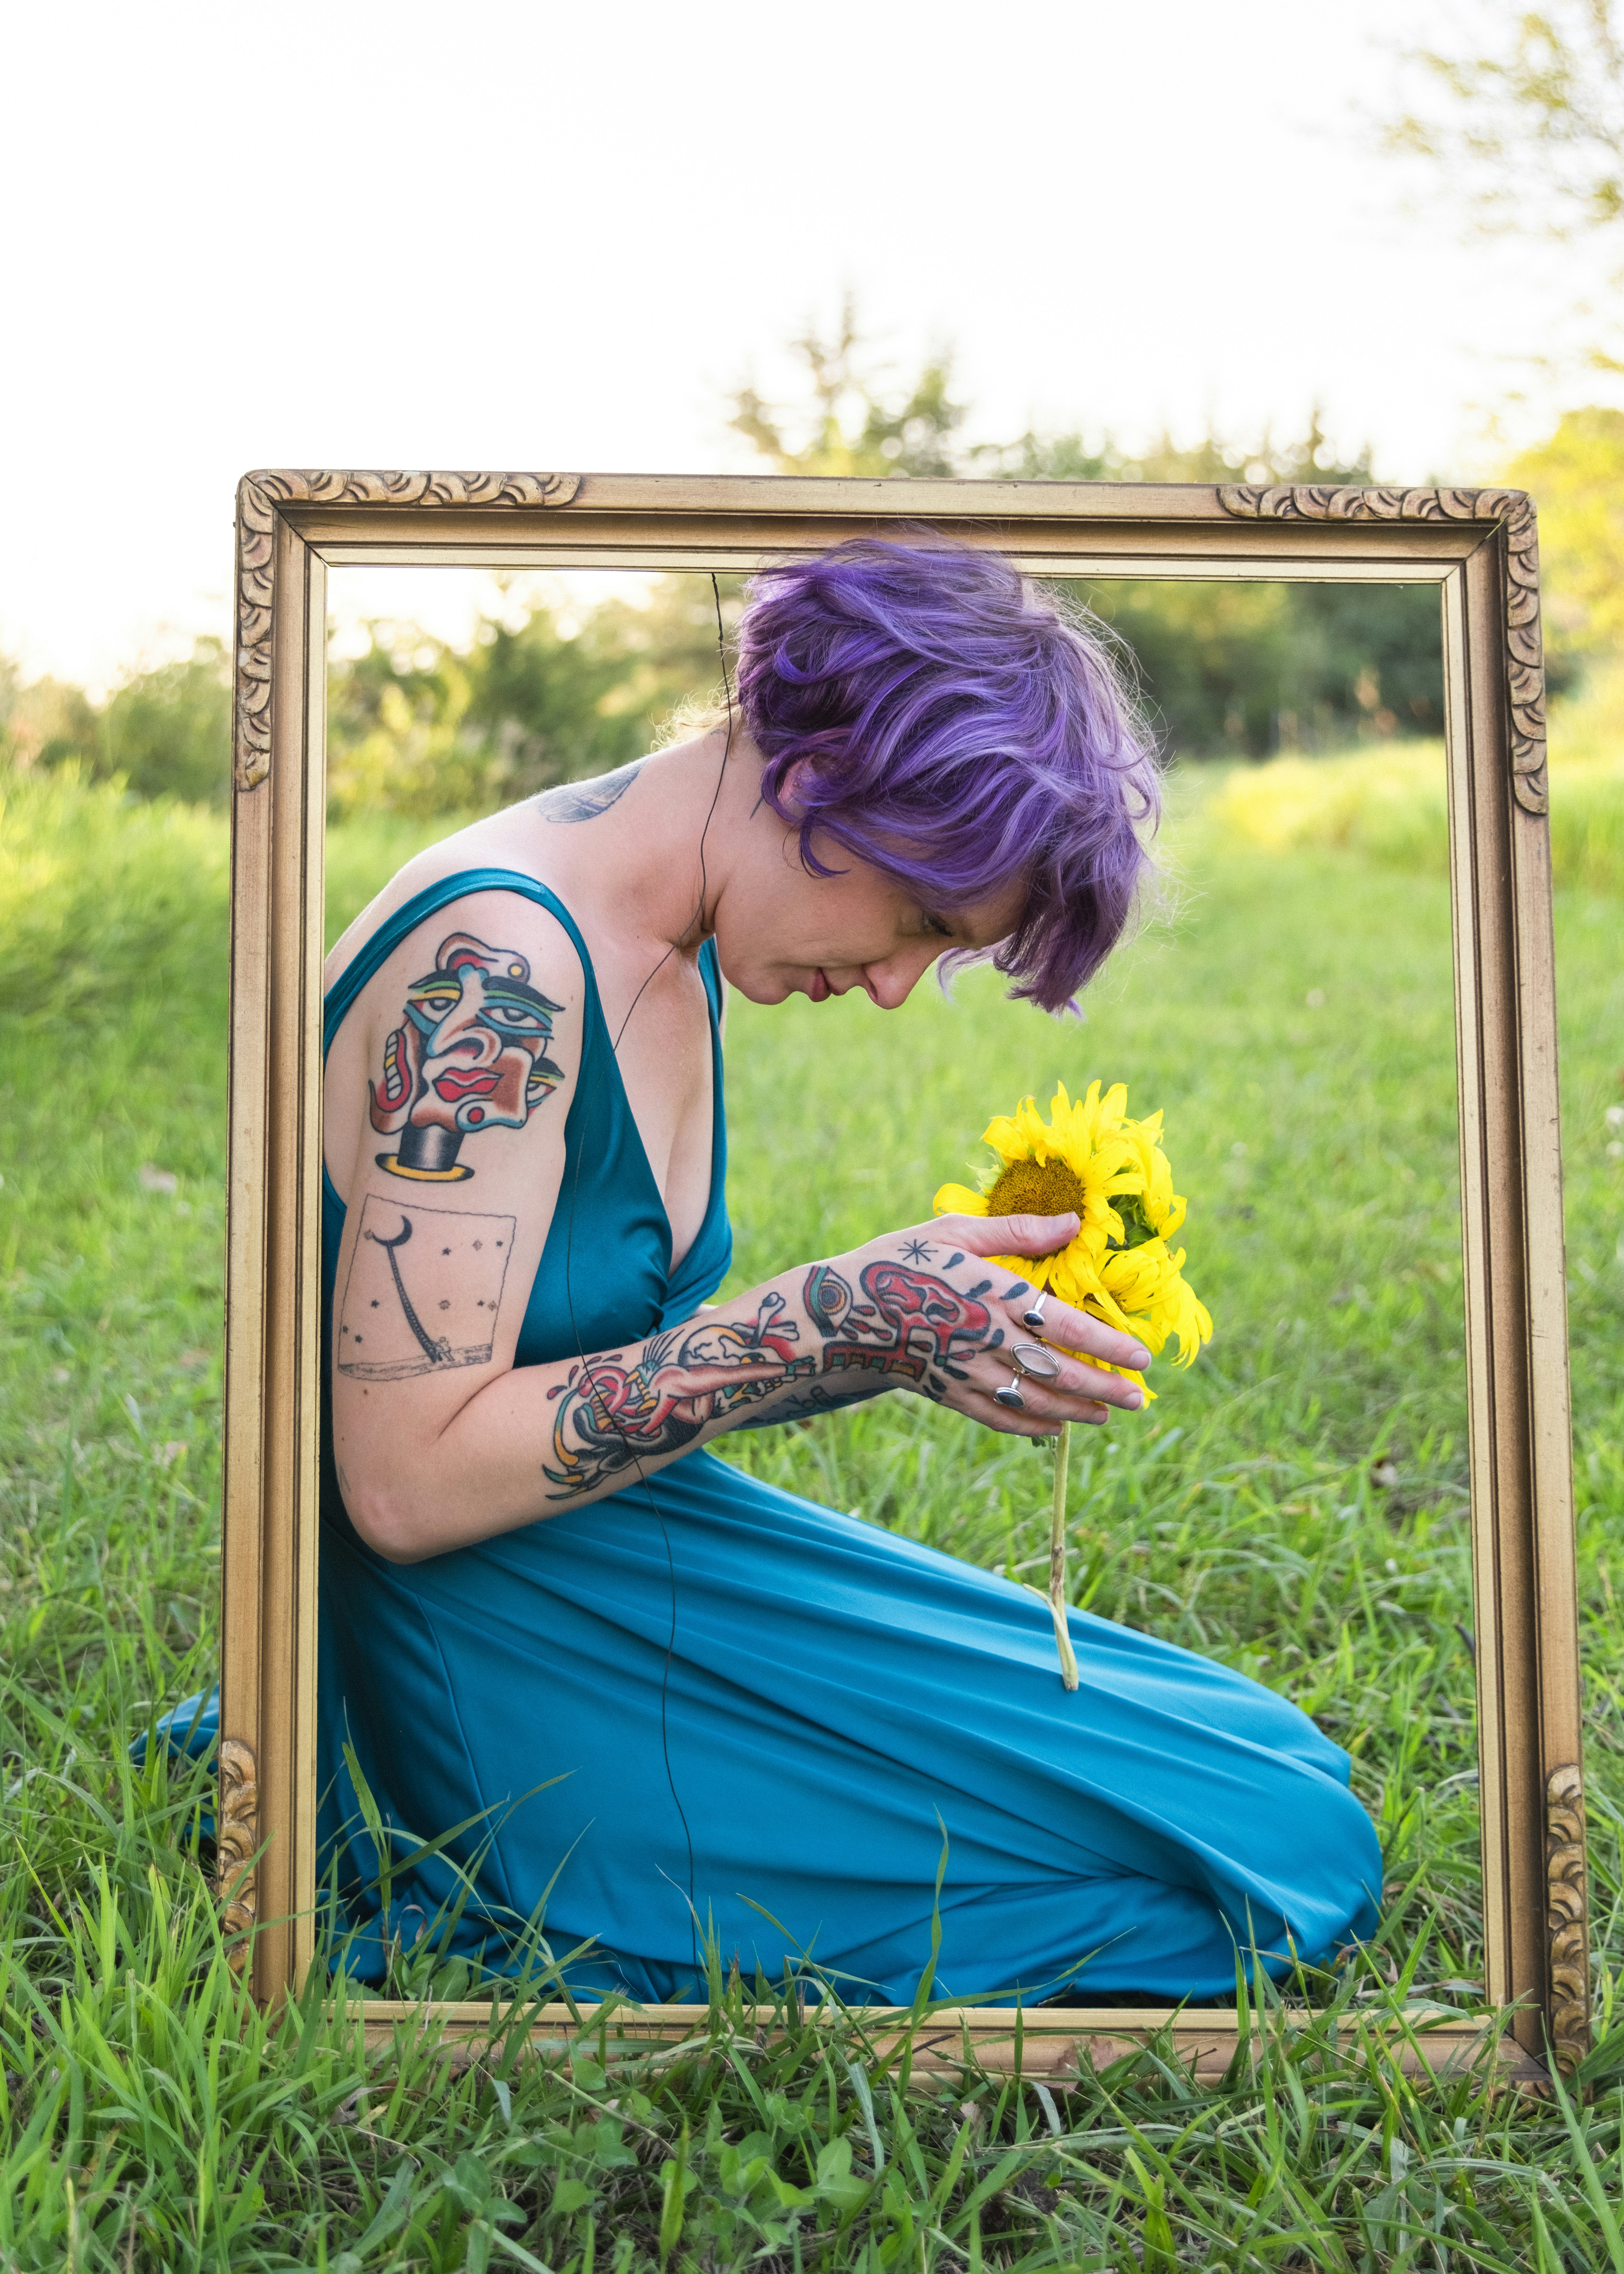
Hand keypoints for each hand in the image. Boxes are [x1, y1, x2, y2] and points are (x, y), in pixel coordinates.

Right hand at [807, 1212, 1150, 1438]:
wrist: (843, 1314)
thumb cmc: (903, 1263)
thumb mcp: (954, 1231)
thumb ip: (1016, 1231)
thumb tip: (1073, 1222)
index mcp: (991, 1294)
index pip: (1063, 1326)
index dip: (1107, 1344)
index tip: (1142, 1356)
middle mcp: (985, 1339)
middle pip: (1058, 1371)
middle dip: (1103, 1387)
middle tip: (1139, 1397)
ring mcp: (968, 1373)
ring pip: (1035, 1400)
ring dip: (1076, 1411)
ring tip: (1109, 1413)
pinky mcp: (951, 1395)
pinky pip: (1001, 1418)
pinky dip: (1033, 1426)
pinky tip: (1057, 1427)